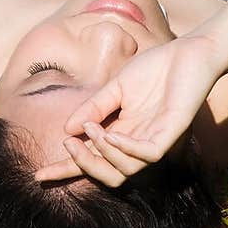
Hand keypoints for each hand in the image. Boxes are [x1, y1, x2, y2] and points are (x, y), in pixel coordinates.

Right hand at [34, 33, 223, 187]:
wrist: (188, 52)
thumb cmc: (156, 68)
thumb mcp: (116, 87)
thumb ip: (94, 108)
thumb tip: (66, 128)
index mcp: (125, 134)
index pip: (94, 158)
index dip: (67, 168)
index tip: (39, 175)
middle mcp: (140, 143)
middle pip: (108, 174)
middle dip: (82, 166)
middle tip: (67, 145)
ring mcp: (157, 140)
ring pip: (126, 170)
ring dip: (101, 153)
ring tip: (89, 130)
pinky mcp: (173, 133)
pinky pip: (147, 154)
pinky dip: (124, 148)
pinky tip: (110, 133)